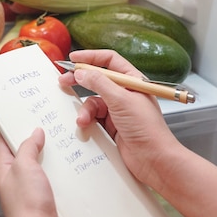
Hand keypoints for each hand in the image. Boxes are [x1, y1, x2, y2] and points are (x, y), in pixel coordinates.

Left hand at [0, 128, 75, 216]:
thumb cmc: (26, 207)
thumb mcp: (24, 166)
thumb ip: (28, 147)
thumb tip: (34, 133)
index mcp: (3, 170)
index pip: (3, 143)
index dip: (10, 127)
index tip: (20, 115)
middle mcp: (16, 180)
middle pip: (24, 154)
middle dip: (36, 140)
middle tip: (47, 126)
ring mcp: (32, 190)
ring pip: (41, 166)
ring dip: (51, 156)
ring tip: (62, 143)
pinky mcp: (47, 199)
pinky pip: (54, 180)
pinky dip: (61, 171)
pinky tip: (70, 165)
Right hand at [58, 49, 180, 184]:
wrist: (153, 159)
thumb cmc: (147, 128)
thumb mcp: (121, 100)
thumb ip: (99, 83)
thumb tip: (81, 72)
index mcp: (132, 81)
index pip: (110, 61)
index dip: (91, 57)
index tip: (73, 58)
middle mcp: (125, 93)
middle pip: (98, 80)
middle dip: (80, 81)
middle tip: (63, 81)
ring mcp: (118, 110)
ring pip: (93, 102)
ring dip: (85, 109)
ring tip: (83, 119)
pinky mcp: (112, 126)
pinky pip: (94, 118)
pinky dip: (87, 121)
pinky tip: (85, 126)